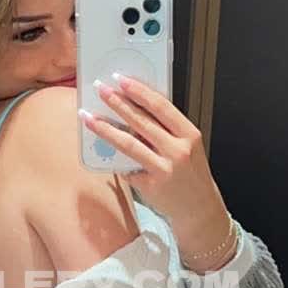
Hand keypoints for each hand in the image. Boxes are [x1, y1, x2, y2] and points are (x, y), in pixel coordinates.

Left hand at [81, 75, 237, 270]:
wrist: (199, 208)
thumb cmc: (190, 172)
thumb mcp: (186, 146)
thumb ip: (165, 130)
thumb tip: (132, 109)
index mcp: (189, 134)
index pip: (161, 106)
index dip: (139, 91)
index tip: (121, 79)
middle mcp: (178, 150)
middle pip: (142, 121)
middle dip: (117, 102)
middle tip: (100, 89)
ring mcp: (164, 168)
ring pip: (129, 143)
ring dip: (105, 128)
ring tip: (88, 116)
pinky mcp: (151, 185)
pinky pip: (128, 166)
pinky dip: (116, 158)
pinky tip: (101, 150)